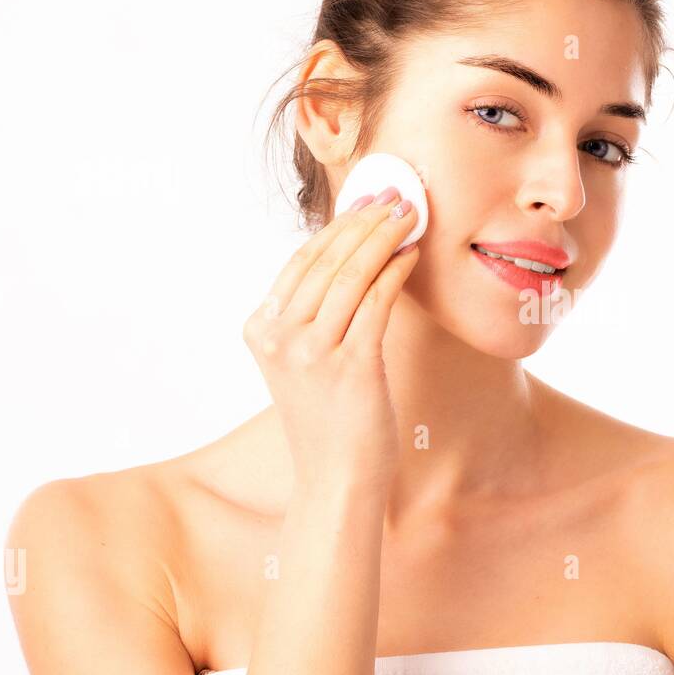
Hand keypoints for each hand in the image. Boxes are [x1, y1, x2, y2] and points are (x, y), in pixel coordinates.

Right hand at [242, 188, 418, 495]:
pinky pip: (378, 301)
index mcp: (260, 329)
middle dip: (366, 220)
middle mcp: (278, 337)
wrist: (336, 480)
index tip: (367, 199)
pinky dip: (397, 271)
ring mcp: (311, 352)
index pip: (302, 261)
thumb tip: (351, 255)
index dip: (338, 225)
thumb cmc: (329, 420)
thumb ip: (312, 314)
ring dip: (385, 237)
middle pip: (327, 260)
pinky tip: (413, 255)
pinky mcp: (350, 366)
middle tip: (397, 194)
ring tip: (411, 215)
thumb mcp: (303, 361)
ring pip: (353, 274)